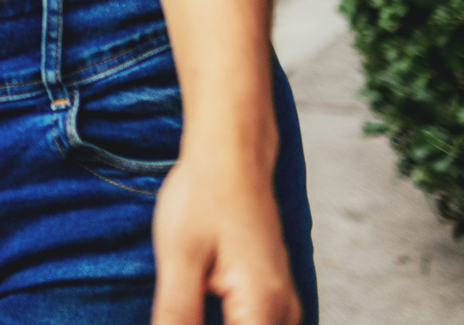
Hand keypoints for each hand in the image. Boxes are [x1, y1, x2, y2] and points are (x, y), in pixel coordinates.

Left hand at [151, 142, 300, 324]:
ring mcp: (286, 310)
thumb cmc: (203, 198)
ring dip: (207, 323)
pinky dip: (231, 323)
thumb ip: (177, 317)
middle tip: (180, 306)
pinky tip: (198, 313)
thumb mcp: (179, 259)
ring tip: (186, 303)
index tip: (177, 320)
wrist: (233, 155)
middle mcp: (286, 316)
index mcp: (263, 312)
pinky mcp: (275, 300)